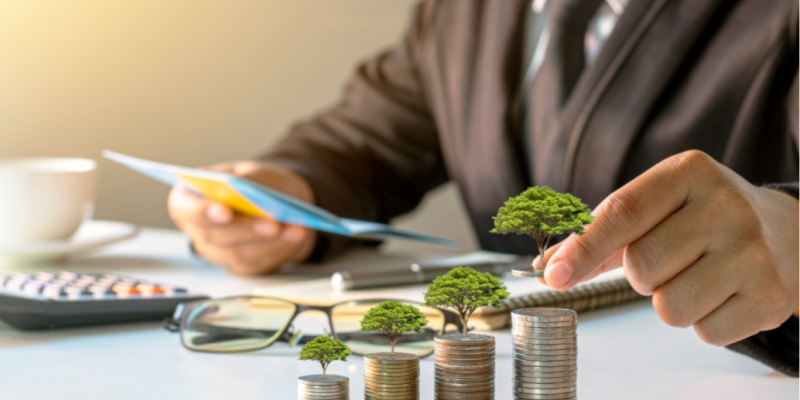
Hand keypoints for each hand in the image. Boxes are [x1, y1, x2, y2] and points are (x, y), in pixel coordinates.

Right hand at [168, 161, 316, 274]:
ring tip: (295, 228)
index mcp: (190, 199)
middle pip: (214, 236)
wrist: (278, 201)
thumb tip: (245, 191)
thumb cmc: (258, 183)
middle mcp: (199, 229)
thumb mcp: (253, 172)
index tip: (224, 211)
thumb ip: (246, 180)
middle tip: (272, 224)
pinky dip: (280, 249)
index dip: (202, 212)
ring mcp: (218, 252)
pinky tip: (297, 235)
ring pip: (238, 254)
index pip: (185, 209)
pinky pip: (257, 263)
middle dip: (246, 230)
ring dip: (269, 242)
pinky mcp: (241, 265)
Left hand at [537, 150, 798, 345]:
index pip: (622, 213)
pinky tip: (722, 293)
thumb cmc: (703, 217)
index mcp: (688, 172)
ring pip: (668, 308)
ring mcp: (754, 252)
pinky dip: (702, 321)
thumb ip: (602, 233)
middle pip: (641, 267)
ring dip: (668, 301)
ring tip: (695, 276)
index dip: (583, 249)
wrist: (789, 233)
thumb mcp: (658, 204)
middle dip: (641, 274)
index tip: (553, 277)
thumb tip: (548, 266)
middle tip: (669, 259)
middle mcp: (726, 206)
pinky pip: (704, 332)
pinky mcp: (772, 297)